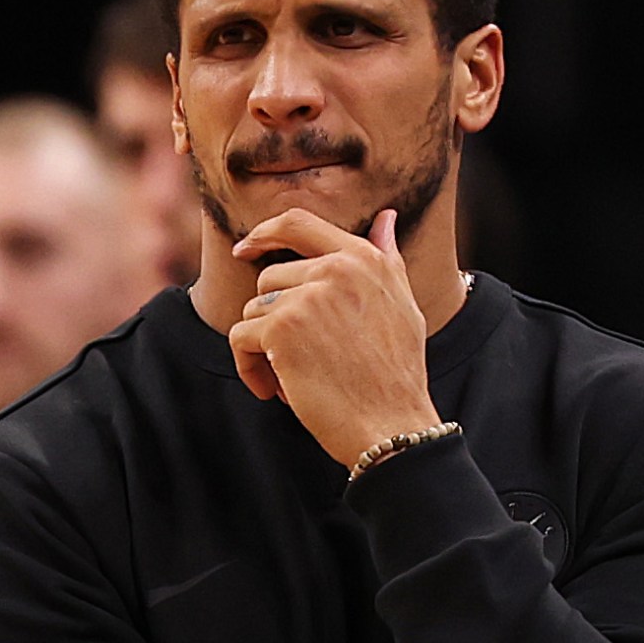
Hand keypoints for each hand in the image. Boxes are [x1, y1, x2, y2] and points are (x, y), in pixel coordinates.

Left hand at [226, 206, 438, 467]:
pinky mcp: (282, 328)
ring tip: (291, 379)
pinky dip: (249, 368)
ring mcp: (307, 296)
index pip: (299, 222)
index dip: (264, 231)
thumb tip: (385, 218)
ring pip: (253, 311)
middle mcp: (335, 268)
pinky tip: (274, 391)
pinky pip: (240, 338)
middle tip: (294, 360)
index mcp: (361, 258)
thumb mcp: (403, 305)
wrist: (393, 423)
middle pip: (269, 278)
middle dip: (272, 319)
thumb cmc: (397, 376)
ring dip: (263, 349)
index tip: (245, 248)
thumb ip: (387, 259)